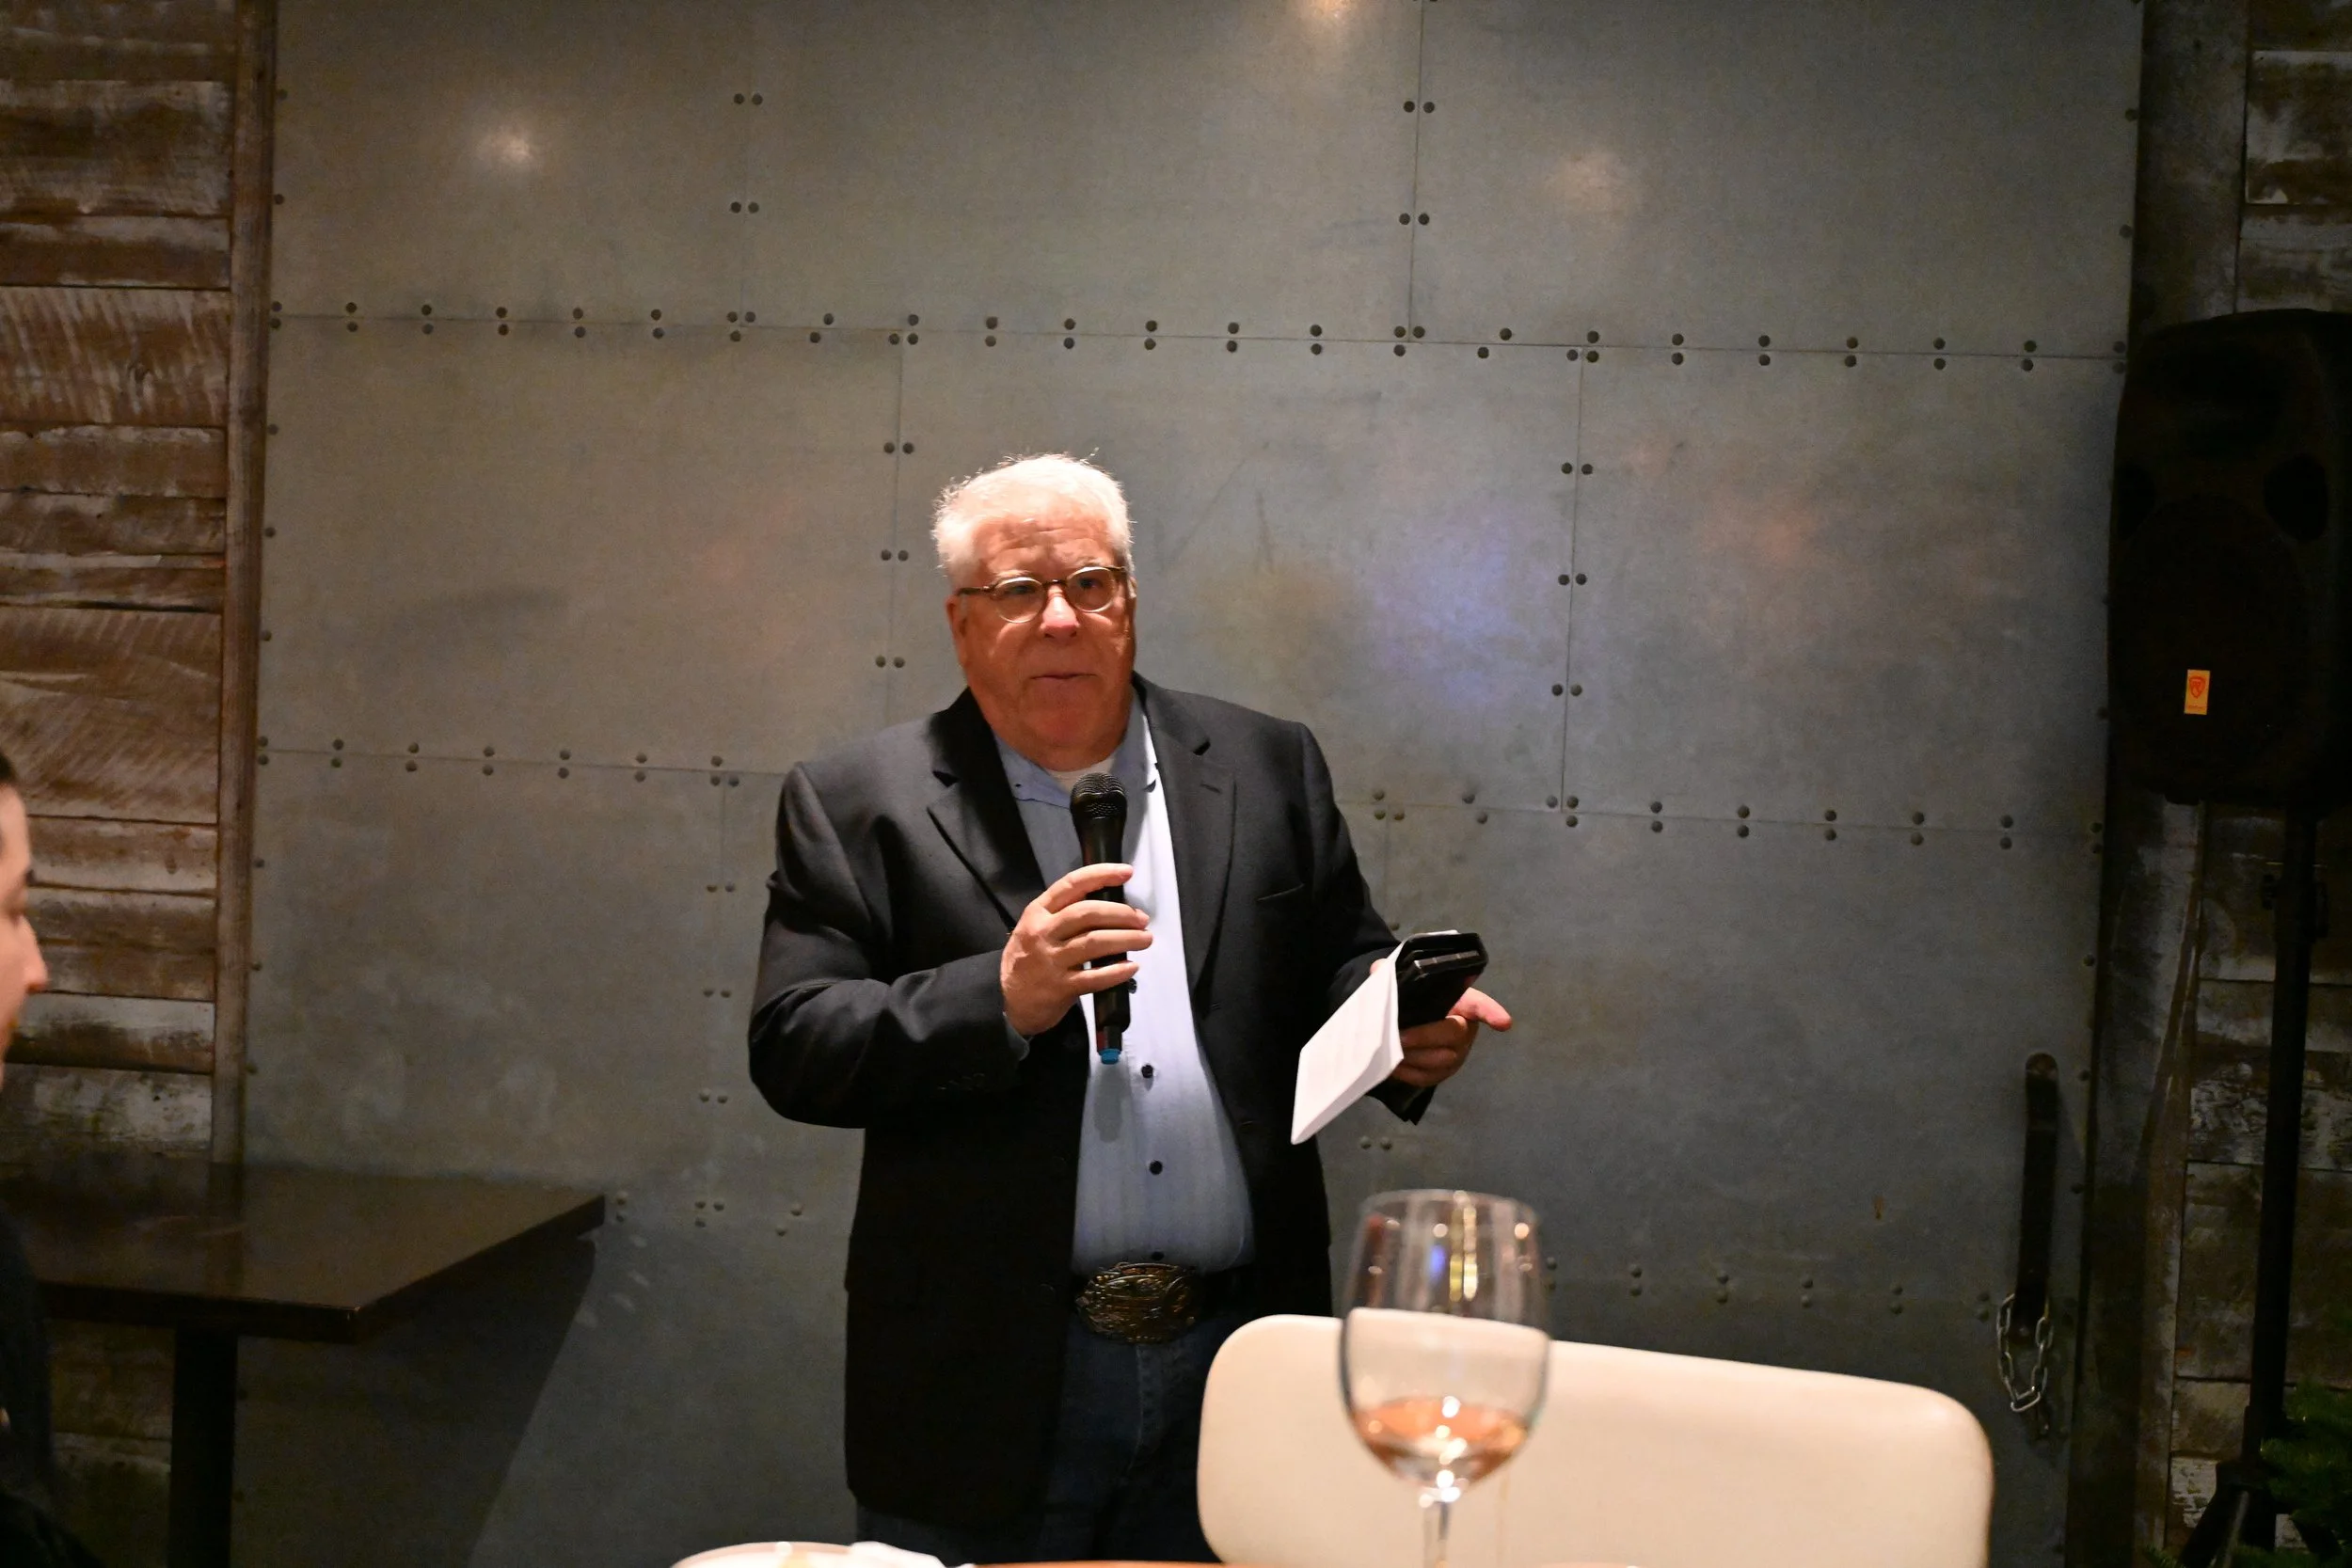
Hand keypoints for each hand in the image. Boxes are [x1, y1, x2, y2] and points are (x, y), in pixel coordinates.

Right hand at [1001, 863, 1152, 1037]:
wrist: (1012, 999)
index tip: (1126, 872)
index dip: (1101, 875)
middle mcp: (1043, 932)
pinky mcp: (1060, 987)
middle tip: (1142, 919)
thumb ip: (1064, 914)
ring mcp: (1050, 960)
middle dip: (1121, 913)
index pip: (1071, 885)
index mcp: (1038, 912)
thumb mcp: (1036, 927)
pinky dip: (1117, 972)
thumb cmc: (1031, 957)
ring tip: (1145, 939)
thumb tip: (1111, 905)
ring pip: (1094, 943)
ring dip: (1126, 939)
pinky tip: (1132, 967)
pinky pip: (1094, 977)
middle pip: (1087, 913)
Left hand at [1389, 986, 1510, 1089]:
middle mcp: (1465, 1029)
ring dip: (1413, 1057)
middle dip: (1425, 1037)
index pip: (1478, 1004)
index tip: (1503, 1022)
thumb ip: (1394, 974)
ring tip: (1390, 1049)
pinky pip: (1426, 1077)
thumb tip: (1377, 970)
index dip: (1491, 1012)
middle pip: (1453, 1035)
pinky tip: (1391, 1065)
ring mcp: (1456, 1054)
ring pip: (1440, 1060)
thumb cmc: (1414, 997)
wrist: (1409, 1020)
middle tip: (1399, 1037)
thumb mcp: (1404, 981)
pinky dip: (1407, 1073)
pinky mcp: (1442, 1073)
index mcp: (1461, 1001)